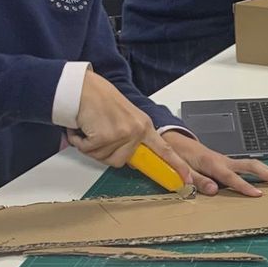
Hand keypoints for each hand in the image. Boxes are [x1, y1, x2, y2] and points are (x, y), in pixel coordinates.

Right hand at [70, 71, 189, 175]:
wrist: (84, 87)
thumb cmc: (101, 100)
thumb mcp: (127, 119)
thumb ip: (133, 139)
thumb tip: (131, 160)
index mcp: (145, 126)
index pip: (165, 150)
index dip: (176, 166)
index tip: (186, 179)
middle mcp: (137, 130)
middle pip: (121, 161)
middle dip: (105, 152)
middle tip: (100, 134)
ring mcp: (123, 134)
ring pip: (104, 158)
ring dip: (92, 147)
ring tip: (92, 128)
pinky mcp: (106, 136)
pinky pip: (90, 151)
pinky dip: (80, 142)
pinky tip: (83, 128)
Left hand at [162, 134, 267, 197]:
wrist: (176, 143)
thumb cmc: (178, 157)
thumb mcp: (182, 171)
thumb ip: (197, 181)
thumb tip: (214, 190)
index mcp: (212, 164)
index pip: (231, 177)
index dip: (244, 186)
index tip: (258, 194)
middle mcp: (223, 161)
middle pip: (250, 165)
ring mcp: (227, 161)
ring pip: (252, 164)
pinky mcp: (228, 163)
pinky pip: (247, 166)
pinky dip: (261, 170)